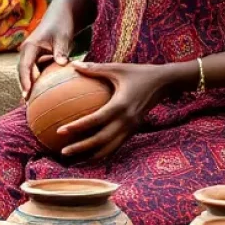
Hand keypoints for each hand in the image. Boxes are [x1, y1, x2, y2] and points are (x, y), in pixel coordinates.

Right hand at [17, 7, 76, 97]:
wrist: (61, 16)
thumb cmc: (62, 25)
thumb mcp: (63, 37)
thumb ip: (61, 51)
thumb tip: (62, 64)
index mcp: (29, 47)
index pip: (24, 66)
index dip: (25, 80)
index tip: (27, 93)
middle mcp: (27, 52)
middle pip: (22, 72)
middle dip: (24, 87)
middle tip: (27, 103)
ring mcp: (31, 56)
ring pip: (27, 73)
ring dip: (29, 86)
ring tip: (31, 102)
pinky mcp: (37, 58)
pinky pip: (35, 72)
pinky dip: (37, 81)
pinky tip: (41, 93)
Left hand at [56, 62, 172, 160]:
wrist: (165, 83)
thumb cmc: (139, 73)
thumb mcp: (117, 68)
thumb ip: (95, 69)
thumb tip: (73, 64)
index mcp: (120, 105)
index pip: (96, 120)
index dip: (77, 127)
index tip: (60, 131)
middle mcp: (127, 120)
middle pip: (101, 140)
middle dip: (81, 148)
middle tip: (63, 152)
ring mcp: (132, 127)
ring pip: (110, 147)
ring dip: (92, 155)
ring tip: (74, 159)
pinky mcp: (134, 130)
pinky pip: (117, 145)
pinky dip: (104, 152)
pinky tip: (90, 154)